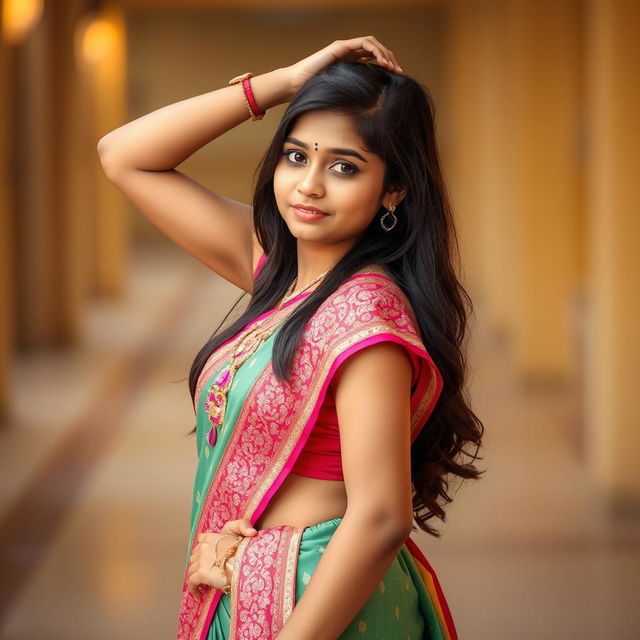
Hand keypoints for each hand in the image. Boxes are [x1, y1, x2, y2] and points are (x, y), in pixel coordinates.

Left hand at [187, 518, 257, 601]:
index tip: (208, 558)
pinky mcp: (200, 573)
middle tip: (207, 573)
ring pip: (191, 569)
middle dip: (198, 564)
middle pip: (194, 556)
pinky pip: (191, 582)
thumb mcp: (243, 530)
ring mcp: (201, 560)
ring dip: (196, 577)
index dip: (203, 549)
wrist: (246, 562)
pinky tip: (199, 596)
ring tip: (203, 585)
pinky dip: (193, 590)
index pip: (201, 540)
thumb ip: (241, 525)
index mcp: (212, 537)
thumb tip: (243, 531)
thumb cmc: (246, 548)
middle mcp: (204, 546)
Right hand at [286, 36, 402, 94]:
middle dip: (390, 58)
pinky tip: (382, 63)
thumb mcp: (340, 93)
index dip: (387, 64)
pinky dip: (376, 50)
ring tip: (392, 67)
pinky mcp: (340, 47)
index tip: (396, 76)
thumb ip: (353, 92)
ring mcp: (344, 48)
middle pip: (375, 49)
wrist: (295, 84)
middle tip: (399, 72)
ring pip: (372, 43)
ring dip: (385, 53)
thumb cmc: (313, 91)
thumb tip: (371, 107)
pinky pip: (364, 43)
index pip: (373, 57)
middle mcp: (348, 53)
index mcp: (349, 62)